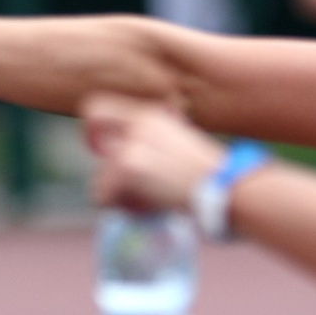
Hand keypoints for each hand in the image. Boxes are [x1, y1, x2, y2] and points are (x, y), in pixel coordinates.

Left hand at [81, 92, 227, 212]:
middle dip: (92, 142)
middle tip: (110, 169)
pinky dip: (122, 208)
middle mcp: (139, 124)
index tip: (106, 148)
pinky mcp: (128, 167)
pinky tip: (147, 208)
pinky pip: (103, 195)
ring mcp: (132, 145)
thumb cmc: (207, 176)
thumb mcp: (178, 145)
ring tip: (149, 201)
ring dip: (120, 194)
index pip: (102, 105)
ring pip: (100, 175)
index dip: (96, 127)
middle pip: (92, 119)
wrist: (224, 188)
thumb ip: (150, 143)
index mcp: (151, 116)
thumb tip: (119, 154)